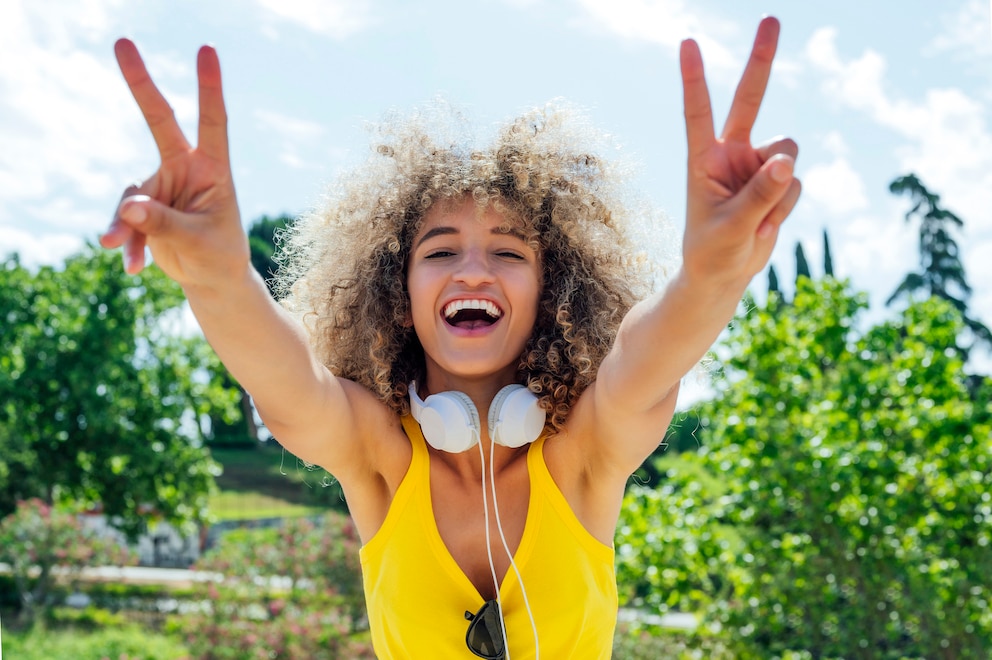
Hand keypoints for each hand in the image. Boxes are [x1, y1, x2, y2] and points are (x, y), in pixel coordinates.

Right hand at [100, 40, 247, 287]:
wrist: (213, 280)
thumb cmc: (219, 257)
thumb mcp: (198, 242)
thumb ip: (164, 223)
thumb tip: (128, 207)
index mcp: (213, 169)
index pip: (212, 122)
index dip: (208, 87)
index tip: (206, 51)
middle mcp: (186, 169)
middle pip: (160, 120)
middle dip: (141, 82)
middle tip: (121, 41)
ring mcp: (162, 185)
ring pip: (131, 193)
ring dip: (125, 223)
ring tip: (117, 248)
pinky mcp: (144, 206)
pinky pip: (124, 219)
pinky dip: (126, 242)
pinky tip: (134, 268)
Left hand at [679, 16, 800, 291]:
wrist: (723, 274)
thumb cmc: (711, 251)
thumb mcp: (730, 228)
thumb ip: (757, 196)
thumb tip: (786, 162)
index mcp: (704, 159)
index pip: (698, 113)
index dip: (694, 79)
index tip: (687, 43)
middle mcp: (732, 153)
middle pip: (750, 100)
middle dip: (761, 60)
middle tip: (771, 18)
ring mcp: (757, 165)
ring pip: (787, 155)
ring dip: (778, 188)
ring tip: (756, 217)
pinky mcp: (778, 181)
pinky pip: (795, 184)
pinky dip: (785, 206)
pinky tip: (766, 222)